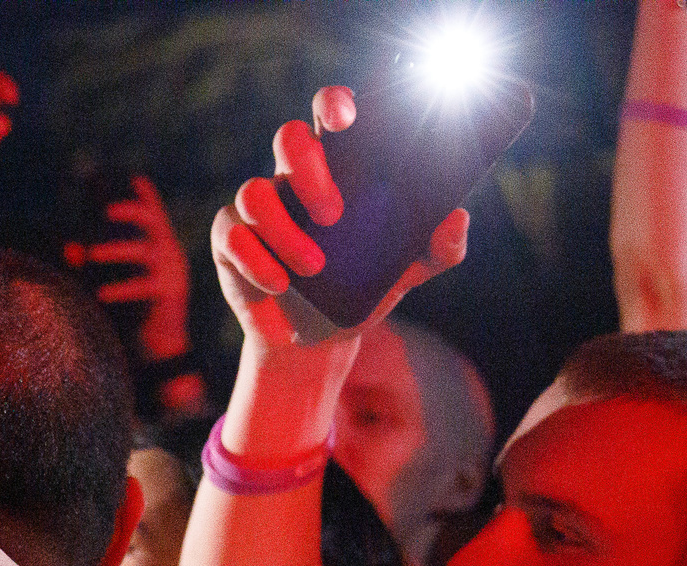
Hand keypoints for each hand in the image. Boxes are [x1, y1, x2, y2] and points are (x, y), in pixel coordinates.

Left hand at [69, 175, 195, 362]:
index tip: (135, 177)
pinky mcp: (170, 293)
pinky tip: (101, 294)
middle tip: (106, 211)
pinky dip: (120, 289)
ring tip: (91, 253)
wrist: (164, 343)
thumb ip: (96, 262)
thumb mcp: (117, 279)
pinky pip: (142, 287)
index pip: (155, 213)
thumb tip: (69, 249)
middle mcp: (170, 253)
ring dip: (116, 250)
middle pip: (154, 220)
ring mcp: (173, 272)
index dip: (146, 195)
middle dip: (132, 210)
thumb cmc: (138, 309)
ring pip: (144, 251)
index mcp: (161, 245)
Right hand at [213, 86, 471, 353]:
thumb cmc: (361, 289)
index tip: (346, 117)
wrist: (319, 340)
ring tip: (315, 267)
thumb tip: (456, 219)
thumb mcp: (407, 273)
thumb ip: (439, 249)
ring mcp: (259, 209)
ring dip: (284, 231)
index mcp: (338, 167)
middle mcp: (294, 178)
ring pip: (254, 192)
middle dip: (307, 169)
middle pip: (287, 138)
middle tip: (335, 215)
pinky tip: (280, 283)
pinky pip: (232, 236)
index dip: (335, 104)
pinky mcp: (231, 243)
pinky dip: (257, 260)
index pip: (331, 114)